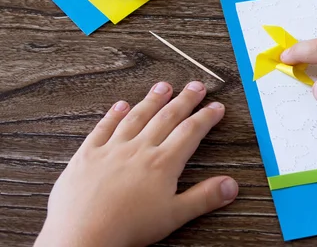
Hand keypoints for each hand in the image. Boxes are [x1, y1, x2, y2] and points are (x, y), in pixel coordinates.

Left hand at [35, 81, 237, 246]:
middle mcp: (139, 149)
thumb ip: (204, 197)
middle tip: (196, 87)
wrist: (82, 235)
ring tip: (163, 86)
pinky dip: (113, 115)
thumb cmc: (128, 228)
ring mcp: (112, 149)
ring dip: (152, 100)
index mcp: (162, 163)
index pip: (190, 132)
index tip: (216, 107)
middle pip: (167, 117)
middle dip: (185, 100)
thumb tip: (231, 185)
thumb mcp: (174, 216)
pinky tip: (120, 105)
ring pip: (137, 116)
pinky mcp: (87, 155)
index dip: (206, 117)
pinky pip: (102, 128)